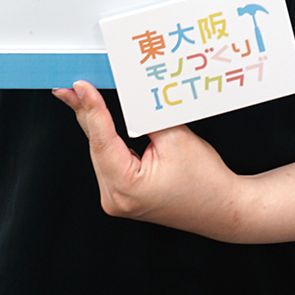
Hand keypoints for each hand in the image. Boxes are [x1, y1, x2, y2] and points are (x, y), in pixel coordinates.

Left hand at [52, 81, 243, 240]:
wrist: (223, 207)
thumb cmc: (205, 180)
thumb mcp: (174, 137)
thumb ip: (145, 116)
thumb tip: (124, 94)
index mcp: (126, 188)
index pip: (102, 139)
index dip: (91, 108)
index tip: (81, 86)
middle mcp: (114, 198)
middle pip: (96, 145)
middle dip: (86, 112)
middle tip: (70, 87)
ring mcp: (117, 199)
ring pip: (100, 151)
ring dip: (94, 123)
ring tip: (81, 96)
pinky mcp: (123, 193)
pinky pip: (108, 159)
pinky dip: (105, 137)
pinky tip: (97, 117)